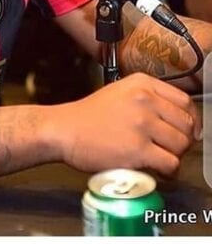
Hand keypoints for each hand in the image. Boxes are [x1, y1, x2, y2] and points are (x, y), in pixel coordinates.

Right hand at [56, 73, 199, 174]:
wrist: (65, 130)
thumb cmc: (89, 115)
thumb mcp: (120, 92)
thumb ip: (147, 98)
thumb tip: (178, 119)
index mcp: (142, 83)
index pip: (184, 101)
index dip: (189, 119)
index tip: (184, 131)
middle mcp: (144, 99)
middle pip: (186, 124)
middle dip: (182, 140)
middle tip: (169, 148)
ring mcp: (141, 124)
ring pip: (181, 145)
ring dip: (174, 156)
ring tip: (160, 159)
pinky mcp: (137, 149)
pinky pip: (170, 164)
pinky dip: (168, 172)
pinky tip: (156, 170)